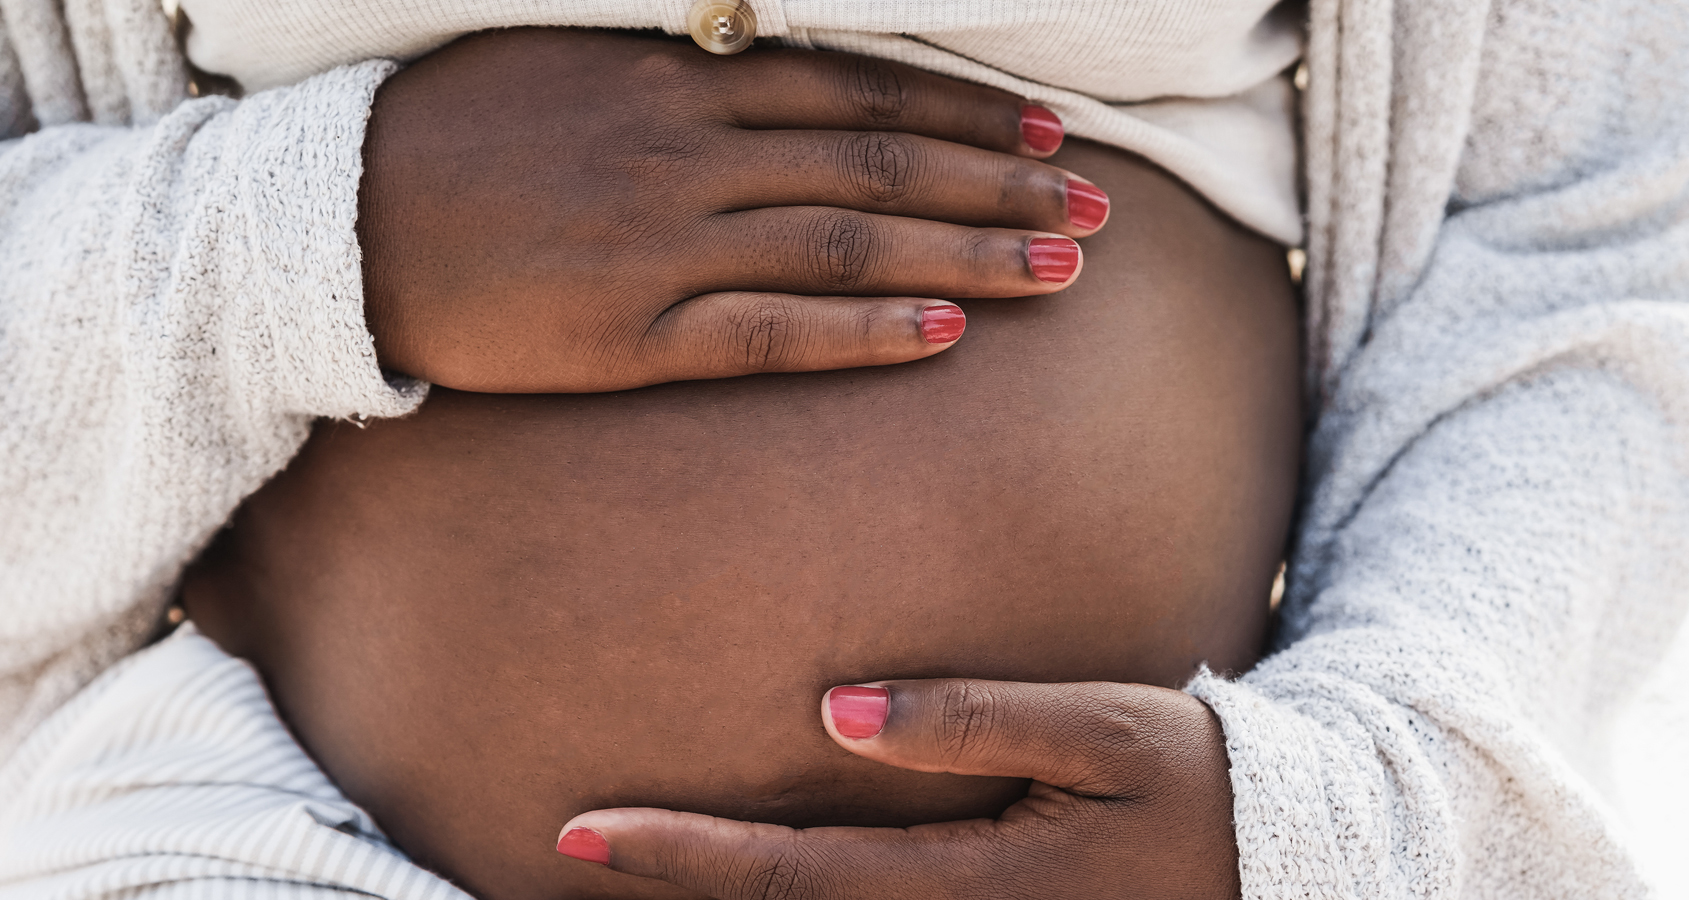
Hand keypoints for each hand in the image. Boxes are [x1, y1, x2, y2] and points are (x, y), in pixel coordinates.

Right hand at [359, 29, 1109, 391]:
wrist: (339, 222)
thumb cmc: (453, 133)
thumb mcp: (570, 61)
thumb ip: (679, 68)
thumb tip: (765, 62)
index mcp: (680, 81)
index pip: (861, 92)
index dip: (967, 112)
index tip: (1052, 132)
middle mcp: (692, 153)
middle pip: (883, 163)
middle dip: (1003, 183)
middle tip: (1098, 207)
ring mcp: (668, 246)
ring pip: (851, 242)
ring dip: (969, 251)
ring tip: (1064, 267)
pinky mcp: (635, 334)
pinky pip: (775, 333)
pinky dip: (865, 328)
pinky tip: (944, 330)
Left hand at [556, 679, 1237, 899]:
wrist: (1290, 866)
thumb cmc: (1199, 784)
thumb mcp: (1107, 734)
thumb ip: (972, 723)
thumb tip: (833, 711)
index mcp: (975, 886)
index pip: (794, 881)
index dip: (683, 858)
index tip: (578, 829)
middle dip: (667, 898)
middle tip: (551, 849)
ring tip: (619, 867)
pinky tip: (737, 885)